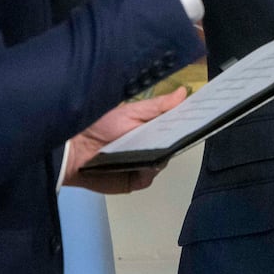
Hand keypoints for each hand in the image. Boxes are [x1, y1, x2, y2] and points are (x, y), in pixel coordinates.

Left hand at [64, 86, 187, 192]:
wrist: (73, 148)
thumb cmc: (100, 125)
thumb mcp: (131, 111)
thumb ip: (158, 106)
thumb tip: (184, 92)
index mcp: (151, 128)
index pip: (176, 125)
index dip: (187, 122)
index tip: (200, 116)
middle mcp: (151, 147)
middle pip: (173, 146)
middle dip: (178, 141)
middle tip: (183, 134)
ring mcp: (143, 164)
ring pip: (162, 163)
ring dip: (160, 157)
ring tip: (156, 150)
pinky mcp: (133, 181)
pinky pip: (147, 178)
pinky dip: (146, 172)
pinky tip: (143, 164)